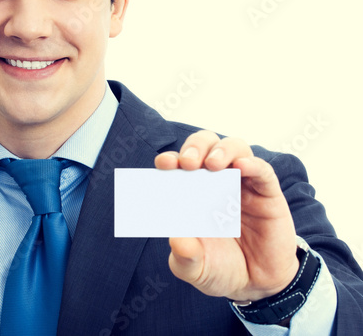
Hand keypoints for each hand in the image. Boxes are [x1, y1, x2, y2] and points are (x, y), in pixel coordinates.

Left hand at [154, 130, 299, 301]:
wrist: (257, 286)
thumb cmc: (220, 267)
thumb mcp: (196, 268)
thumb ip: (184, 256)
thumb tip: (176, 239)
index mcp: (192, 191)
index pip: (179, 163)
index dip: (171, 159)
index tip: (163, 164)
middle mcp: (217, 181)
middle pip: (206, 145)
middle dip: (195, 147)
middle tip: (187, 163)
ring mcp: (243, 184)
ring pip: (235, 148)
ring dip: (222, 150)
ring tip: (212, 165)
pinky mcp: (268, 193)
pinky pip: (263, 170)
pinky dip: (252, 164)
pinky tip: (242, 167)